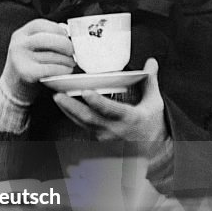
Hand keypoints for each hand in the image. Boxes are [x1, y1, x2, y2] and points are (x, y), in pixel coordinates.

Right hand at [0, 19, 74, 104]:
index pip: (41, 24)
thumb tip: (67, 32)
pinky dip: (63, 69)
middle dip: (66, 45)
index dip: (58, 29)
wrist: (13, 85)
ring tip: (71, 63)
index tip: (66, 36)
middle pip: (49, 39)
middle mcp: (19, 44)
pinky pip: (52, 68)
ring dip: (68, 60)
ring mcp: (21, 58)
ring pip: (53, 55)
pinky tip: (66, 70)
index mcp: (20, 34)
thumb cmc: (28, 63)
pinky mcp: (27, 73)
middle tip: (72, 51)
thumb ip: (45, 36)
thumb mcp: (30, 45)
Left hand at [53, 58, 167, 141]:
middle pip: (89, 118)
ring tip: (57, 97)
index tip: (86, 92)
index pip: (111, 110)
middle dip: (72, 107)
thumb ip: (150, 81)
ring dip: (68, 110)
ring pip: (82, 123)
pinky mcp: (97, 137)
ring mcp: (104, 135)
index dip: (97, 102)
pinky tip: (63, 105)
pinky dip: (72, 115)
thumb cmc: (151, 123)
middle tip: (58, 95)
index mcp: (129, 118)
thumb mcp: (154, 103)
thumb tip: (151, 62)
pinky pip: (82, 125)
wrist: (152, 149)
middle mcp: (114, 129)